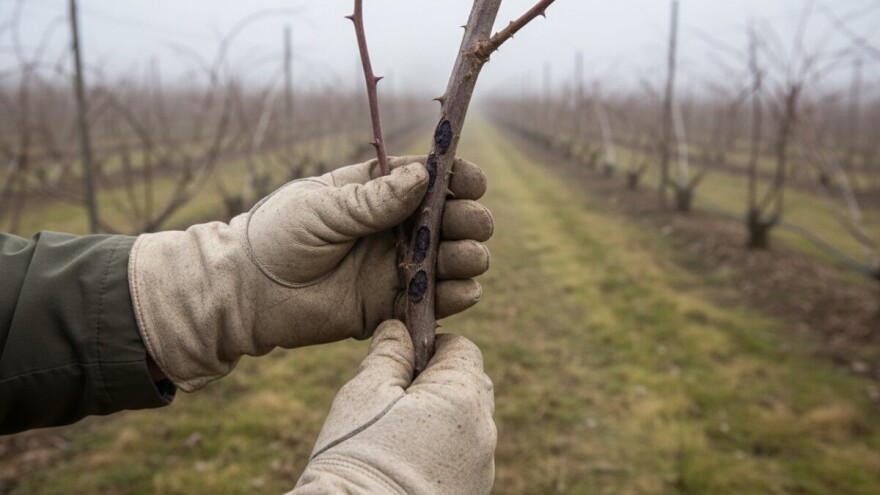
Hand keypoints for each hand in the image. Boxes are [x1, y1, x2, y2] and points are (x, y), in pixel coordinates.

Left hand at [129, 156, 492, 390]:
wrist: (248, 293)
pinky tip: (461, 290)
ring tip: (464, 258)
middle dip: (469, 220)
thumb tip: (425, 177)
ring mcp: (395, 267)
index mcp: (376, 192)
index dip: (457, 177)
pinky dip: (455, 296)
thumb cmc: (277, 237)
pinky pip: (435, 300)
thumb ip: (374, 199)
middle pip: (450, 219)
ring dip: (468, 256)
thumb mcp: (324, 208)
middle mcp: (393, 227)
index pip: (429, 178)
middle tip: (467, 225)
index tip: (472, 182)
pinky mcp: (391, 305)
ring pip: (452, 259)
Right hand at [291, 320, 495, 494]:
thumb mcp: (365, 393)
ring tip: (395, 435)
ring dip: (440, 417)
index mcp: (462, 396)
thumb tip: (397, 329)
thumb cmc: (356, 457)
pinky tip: (405, 462)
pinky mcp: (472, 493)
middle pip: (469, 384)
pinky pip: (462, 456)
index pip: (462, 347)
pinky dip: (440, 450)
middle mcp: (484, 431)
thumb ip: (388, 353)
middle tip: (393, 397)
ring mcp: (482, 468)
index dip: (431, 344)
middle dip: (436, 381)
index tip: (401, 358)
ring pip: (465, 423)